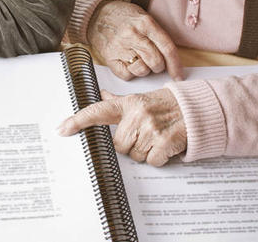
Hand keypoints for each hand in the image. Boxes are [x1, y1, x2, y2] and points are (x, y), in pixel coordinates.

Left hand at [58, 89, 186, 166]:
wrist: (196, 109)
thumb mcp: (141, 99)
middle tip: (145, 135)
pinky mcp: (165, 142)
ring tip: (156, 138)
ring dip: (145, 152)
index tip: (61, 129)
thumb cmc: (166, 105)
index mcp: (129, 104)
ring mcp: (151, 128)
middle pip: (119, 145)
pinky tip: (165, 146)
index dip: (78, 121)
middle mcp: (138, 115)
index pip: (98, 111)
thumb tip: (102, 95)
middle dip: (131, 146)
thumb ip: (119, 102)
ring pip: (135, 156)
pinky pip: (152, 161)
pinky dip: (159, 158)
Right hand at [88, 0, 182, 79]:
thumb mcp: (144, 17)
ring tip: (139, 59)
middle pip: (156, 61)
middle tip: (155, 62)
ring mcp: (120, 47)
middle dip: (159, 66)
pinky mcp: (109, 57)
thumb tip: (171, 59)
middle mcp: (133, 35)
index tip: (178, 75)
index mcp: (145, 23)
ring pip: (142, 70)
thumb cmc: (123, 16)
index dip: (176, 65)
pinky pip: (127, 75)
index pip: (167, 48)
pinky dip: (131, 73)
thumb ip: (157, 35)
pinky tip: (128, 63)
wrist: (96, 14)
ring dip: (145, 69)